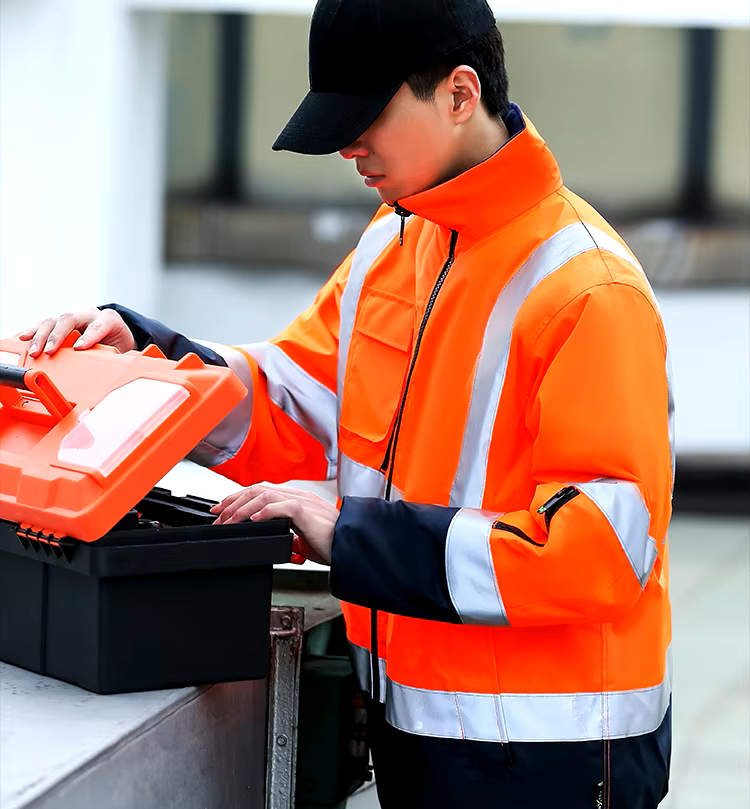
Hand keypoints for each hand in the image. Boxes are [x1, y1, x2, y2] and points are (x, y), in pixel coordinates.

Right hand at [19, 308, 135, 357]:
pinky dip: (34, 330)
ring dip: (41, 335)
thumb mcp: (123, 350)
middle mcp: (89, 314)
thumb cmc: (118, 342)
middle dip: (58, 335)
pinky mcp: (61, 321)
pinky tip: (24, 338)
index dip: (89, 336)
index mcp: (108, 320)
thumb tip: (115, 371)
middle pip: (70, 318)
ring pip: (54, 319)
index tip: (79, 348)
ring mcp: (74, 316)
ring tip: (34, 350)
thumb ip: (118, 357)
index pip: (99, 325)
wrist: (115, 332)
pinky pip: (45, 323)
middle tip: (50, 351)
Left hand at [211, 484, 337, 564]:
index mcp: (296, 500)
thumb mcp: (304, 540)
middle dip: (233, 501)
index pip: (261, 492)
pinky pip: (282, 506)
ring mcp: (302, 502)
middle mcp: (297, 496)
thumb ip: (291, 536)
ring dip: (242, 508)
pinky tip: (254, 519)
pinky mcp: (306, 512)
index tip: (223, 510)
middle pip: (257, 490)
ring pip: (264, 495)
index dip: (239, 499)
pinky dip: (265, 512)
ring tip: (229, 521)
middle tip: (217, 515)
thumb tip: (282, 543)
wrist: (350, 548)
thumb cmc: (332, 544)